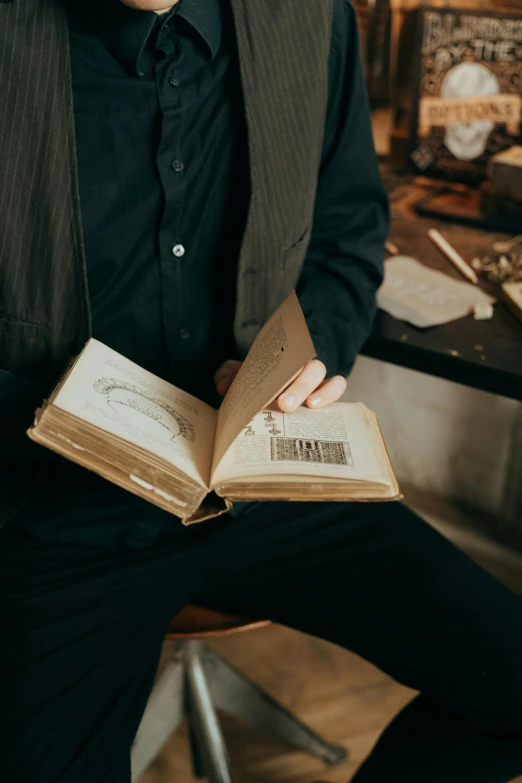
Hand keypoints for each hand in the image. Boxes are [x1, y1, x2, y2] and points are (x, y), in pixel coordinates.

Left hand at [214, 359, 346, 410]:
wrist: (268, 389)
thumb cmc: (256, 380)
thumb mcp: (239, 375)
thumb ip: (228, 375)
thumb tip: (224, 385)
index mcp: (280, 357)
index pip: (287, 351)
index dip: (282, 362)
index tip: (273, 378)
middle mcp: (300, 365)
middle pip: (306, 367)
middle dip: (298, 386)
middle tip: (285, 404)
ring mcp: (315, 379)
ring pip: (326, 377)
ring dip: (319, 392)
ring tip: (308, 407)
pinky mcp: (325, 393)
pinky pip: (337, 387)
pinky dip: (330, 394)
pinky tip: (316, 409)